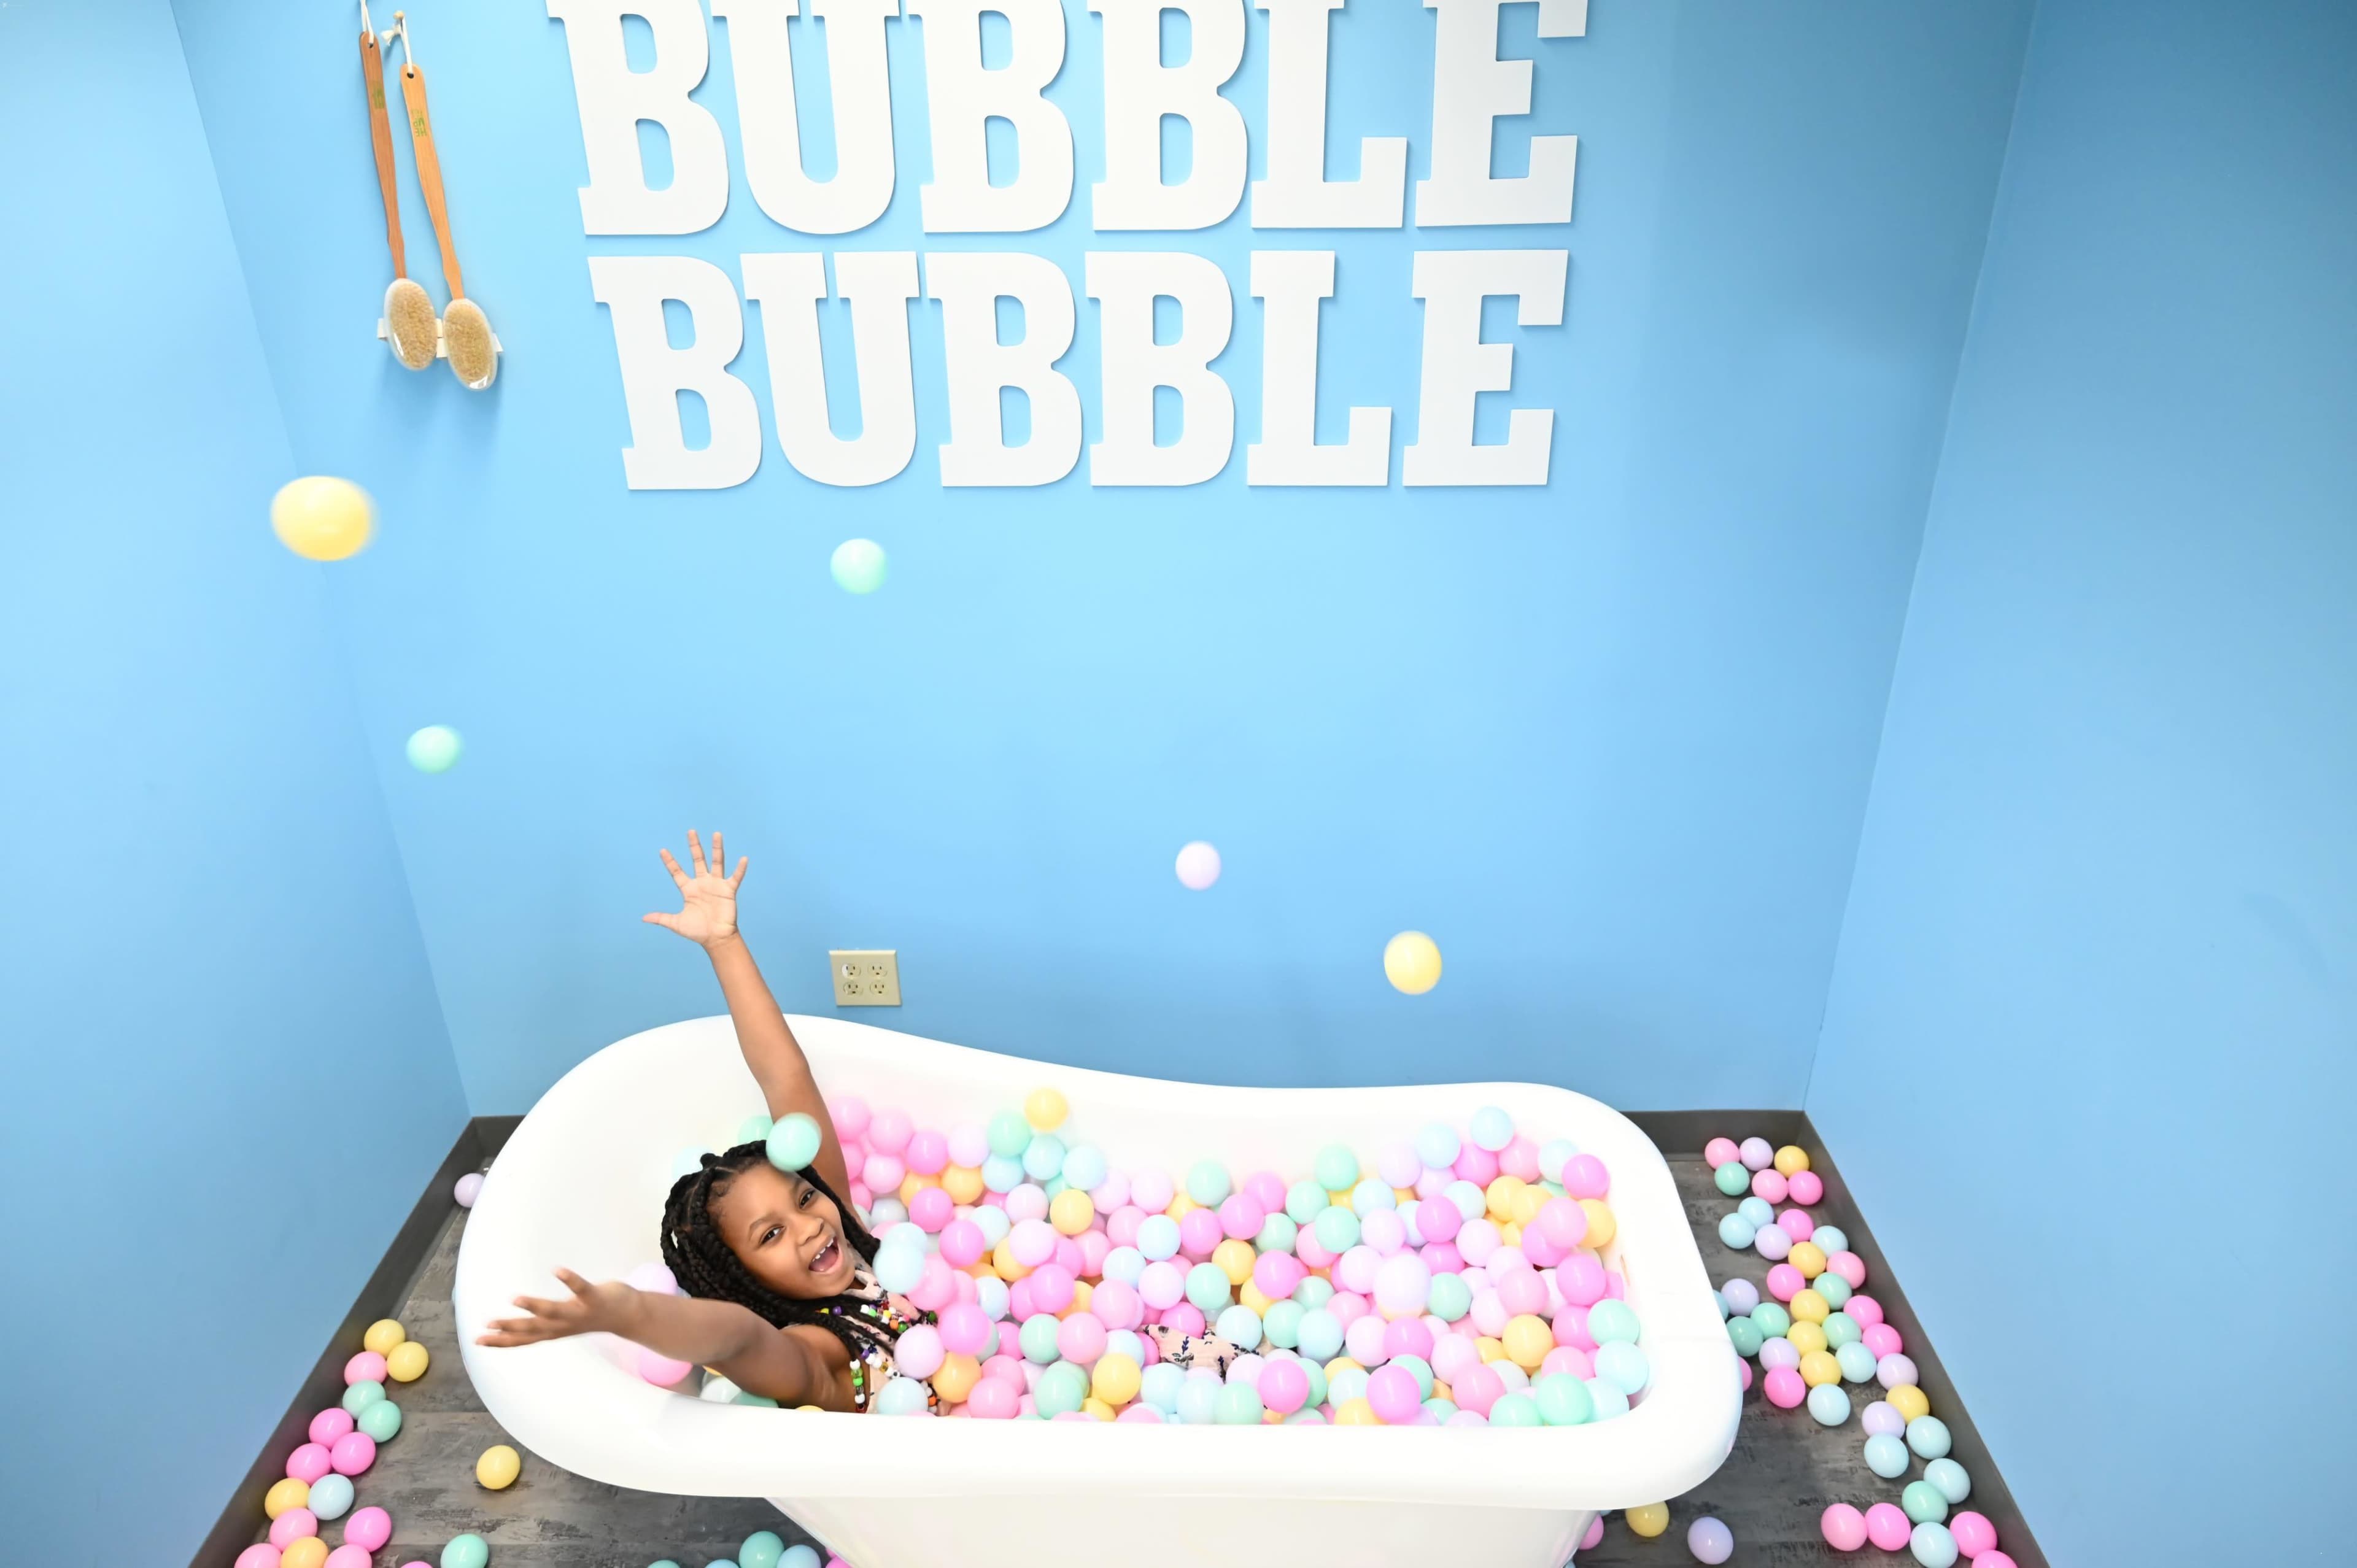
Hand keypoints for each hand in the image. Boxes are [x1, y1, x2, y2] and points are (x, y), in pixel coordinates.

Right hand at [477, 1268, 636, 1346]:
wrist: (629, 1315)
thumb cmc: (590, 1314)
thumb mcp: (562, 1323)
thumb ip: (542, 1323)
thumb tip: (520, 1323)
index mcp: (554, 1330)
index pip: (524, 1338)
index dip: (501, 1340)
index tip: (477, 1340)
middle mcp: (564, 1325)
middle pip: (533, 1329)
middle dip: (509, 1329)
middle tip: (486, 1326)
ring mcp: (580, 1312)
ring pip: (554, 1311)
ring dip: (534, 1306)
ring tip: (515, 1299)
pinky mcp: (595, 1298)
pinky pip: (581, 1288)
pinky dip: (569, 1280)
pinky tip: (557, 1270)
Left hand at [644, 829, 746, 947]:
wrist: (716, 939)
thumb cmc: (697, 931)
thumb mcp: (676, 923)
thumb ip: (662, 918)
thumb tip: (644, 918)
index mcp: (689, 889)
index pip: (677, 872)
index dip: (670, 862)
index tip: (662, 850)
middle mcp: (702, 883)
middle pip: (698, 860)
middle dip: (694, 846)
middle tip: (691, 831)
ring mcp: (716, 885)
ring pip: (717, 862)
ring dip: (717, 848)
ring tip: (716, 834)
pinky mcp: (728, 890)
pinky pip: (735, 877)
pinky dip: (740, 869)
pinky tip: (743, 859)